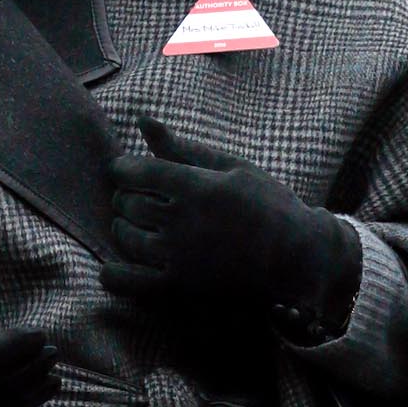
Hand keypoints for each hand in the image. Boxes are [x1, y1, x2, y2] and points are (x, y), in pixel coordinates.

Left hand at [104, 117, 362, 340]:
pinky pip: (131, 282)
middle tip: (135, 196)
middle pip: (128, 204)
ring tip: (134, 224)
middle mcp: (183, 221)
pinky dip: (113, 274)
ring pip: (127, 237)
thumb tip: (143, 120)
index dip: (123, 170)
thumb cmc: (267, 203)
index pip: (136, 173)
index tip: (125, 171)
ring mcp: (179, 255)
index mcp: (196, 186)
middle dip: (125, 197)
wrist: (296, 255)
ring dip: (123, 227)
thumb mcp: (230, 166)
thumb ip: (182, 147)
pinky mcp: (180, 286)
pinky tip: (111, 267)